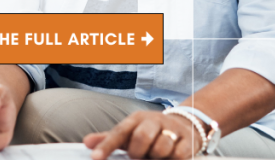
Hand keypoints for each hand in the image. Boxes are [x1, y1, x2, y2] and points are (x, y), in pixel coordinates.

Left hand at [84, 111, 204, 158]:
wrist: (184, 123)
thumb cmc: (150, 131)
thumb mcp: (129, 132)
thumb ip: (109, 139)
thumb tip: (86, 143)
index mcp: (136, 119)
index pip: (119, 132)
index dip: (106, 146)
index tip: (95, 157)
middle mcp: (153, 121)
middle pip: (142, 136)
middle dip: (137, 151)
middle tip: (137, 156)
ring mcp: (172, 129)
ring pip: (161, 147)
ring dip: (156, 156)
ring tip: (154, 155)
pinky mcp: (188, 140)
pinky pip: (178, 154)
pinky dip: (171, 159)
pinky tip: (168, 157)